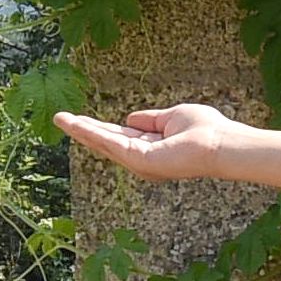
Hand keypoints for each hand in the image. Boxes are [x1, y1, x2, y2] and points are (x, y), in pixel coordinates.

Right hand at [53, 101, 275, 181]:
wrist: (220, 144)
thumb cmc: (206, 131)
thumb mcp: (173, 118)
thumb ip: (151, 120)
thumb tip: (129, 118)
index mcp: (151, 147)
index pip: (120, 137)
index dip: (100, 128)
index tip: (80, 119)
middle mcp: (143, 158)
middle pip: (107, 142)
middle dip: (83, 130)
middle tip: (60, 118)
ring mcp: (140, 162)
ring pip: (104, 143)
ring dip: (81, 130)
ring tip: (60, 118)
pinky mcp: (140, 161)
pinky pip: (110, 143)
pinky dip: (91, 133)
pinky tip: (76, 124)